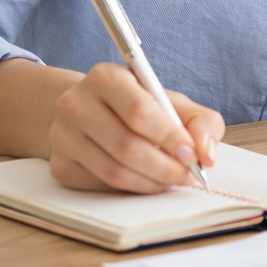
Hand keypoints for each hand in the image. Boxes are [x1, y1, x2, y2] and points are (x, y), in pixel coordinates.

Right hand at [47, 62, 224, 192]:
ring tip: (169, 179)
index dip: (170, 137)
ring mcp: (62, 135)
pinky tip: (144, 180)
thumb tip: (206, 154)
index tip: (190, 153)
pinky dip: (130, 189)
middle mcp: (76, 102)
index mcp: (105, 77)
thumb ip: (200, 121)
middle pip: (126, 146)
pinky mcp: (60, 164)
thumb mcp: (171, 102)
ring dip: (150, 182)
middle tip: (184, 174)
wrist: (89, 112)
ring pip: (114, 171)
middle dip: (164, 167)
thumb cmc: (137, 106)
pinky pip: (101, 186)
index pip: (139, 111)